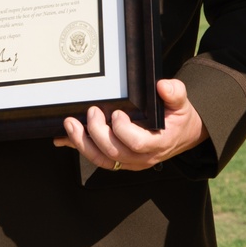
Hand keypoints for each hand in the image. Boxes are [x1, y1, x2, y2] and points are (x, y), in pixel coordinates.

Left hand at [52, 79, 208, 170]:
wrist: (183, 134)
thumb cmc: (179, 119)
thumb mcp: (182, 104)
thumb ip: (175, 93)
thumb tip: (163, 85)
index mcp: (158, 143)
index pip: (137, 143)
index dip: (123, 130)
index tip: (117, 113)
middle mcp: (142, 157)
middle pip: (114, 152)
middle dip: (97, 132)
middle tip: (92, 112)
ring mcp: (129, 161)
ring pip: (102, 159)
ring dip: (82, 143)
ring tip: (70, 125)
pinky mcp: (119, 159)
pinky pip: (97, 157)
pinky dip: (78, 147)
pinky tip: (63, 138)